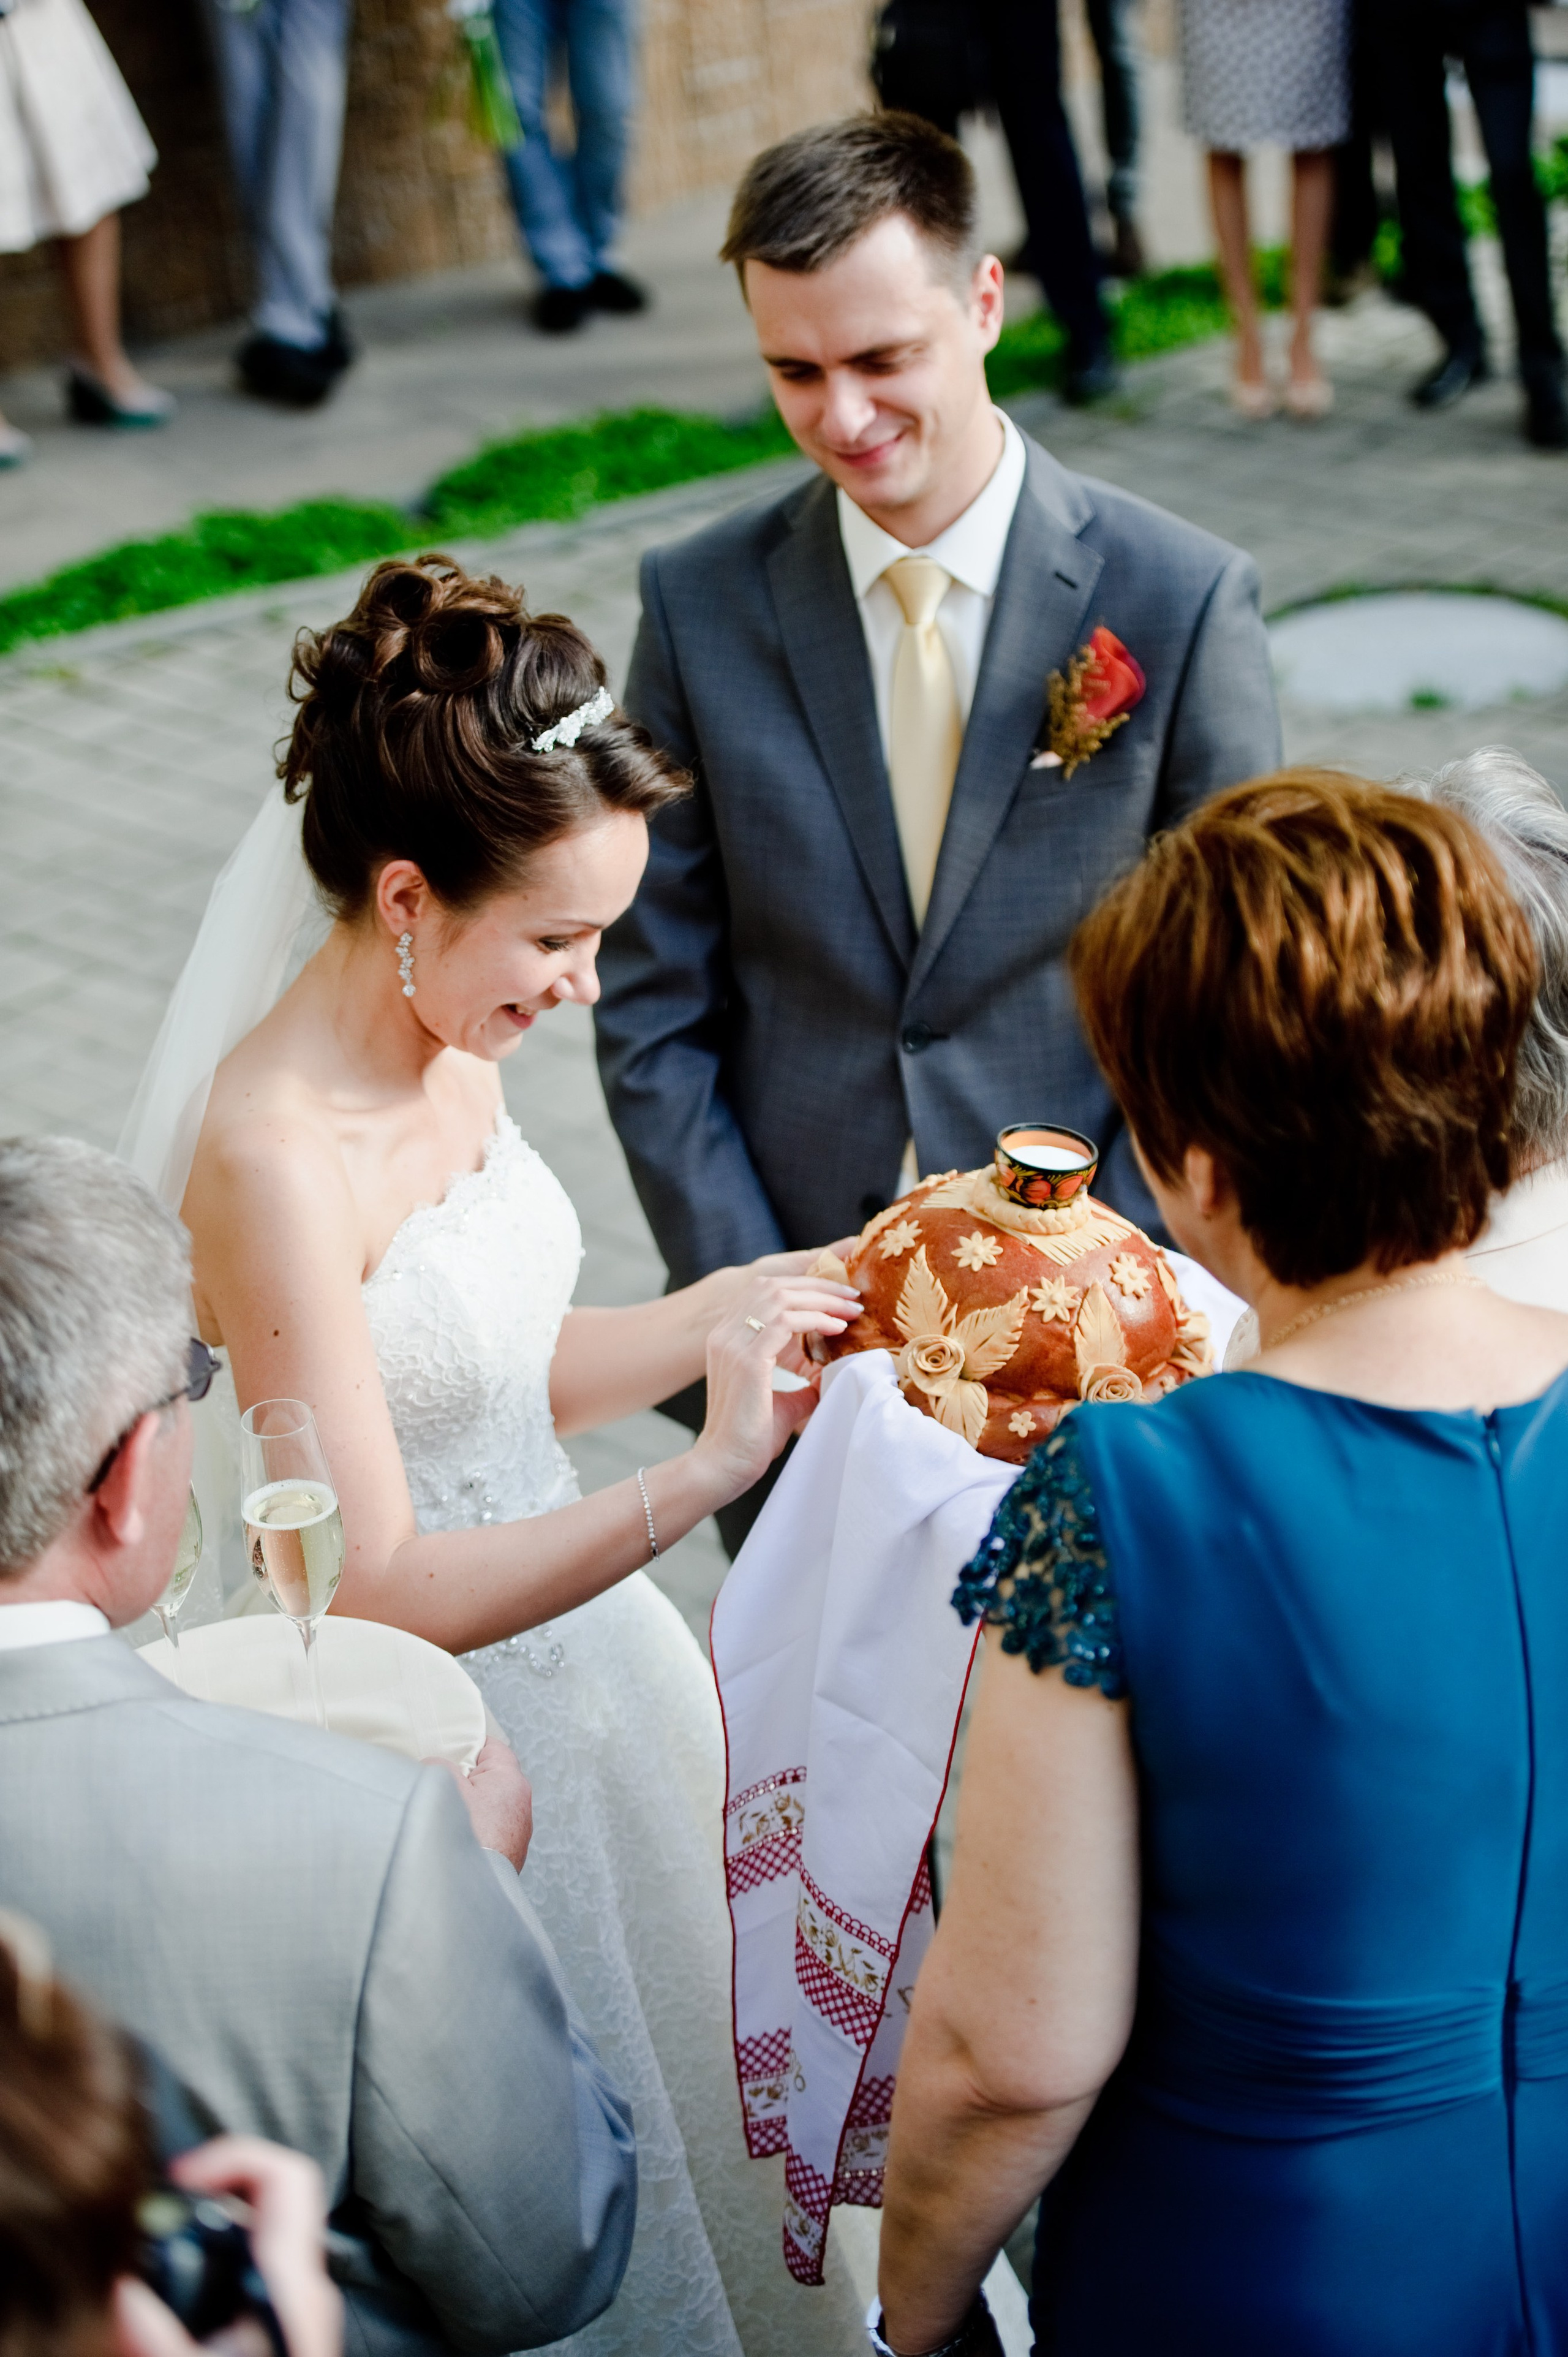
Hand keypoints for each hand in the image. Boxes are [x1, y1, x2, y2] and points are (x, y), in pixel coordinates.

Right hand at [114, 2137, 339, 2356]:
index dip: (233, 2158)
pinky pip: (245, 2281)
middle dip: (200, 2211)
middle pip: (259, 2206)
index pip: (287, 2177)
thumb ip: (160, 2341)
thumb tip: (125, 2294)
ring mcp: (297, 2309)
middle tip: (149, 2236)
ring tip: (151, 2284)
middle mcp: (304, 2287)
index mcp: (294, 2285)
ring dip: (197, 2251)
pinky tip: (172, 2321)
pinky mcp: (282, 2330)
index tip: (178, 2182)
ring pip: (249, 2246)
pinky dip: (207, 2283)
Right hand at [426, 1736, 533, 1870]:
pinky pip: (489, 1829)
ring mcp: (518, 1830)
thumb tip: (435, 1766)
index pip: (491, 1748)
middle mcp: (521, 1802)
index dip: (467, 1746)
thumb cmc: (467, 1835)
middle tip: (441, 1785)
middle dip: (465, 1779)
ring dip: (469, 1808)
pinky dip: (474, 1829)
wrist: (473, 1888)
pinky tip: (457, 1837)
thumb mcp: (446, 1786)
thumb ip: (439, 1766)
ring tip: (448, 1815)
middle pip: (489, 1777)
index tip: (449, 1750)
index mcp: (510, 1779)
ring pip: (488, 1806)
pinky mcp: (510, 1852)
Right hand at [691, 1271, 861, 1503]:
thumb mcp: (784, 1402)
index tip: (840, 1298)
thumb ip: (804, 1384)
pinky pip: (784, 1322)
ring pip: (780, 1297)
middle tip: (851, 1296)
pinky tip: (836, 1329)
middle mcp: (726, 1334)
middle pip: (773, 1285)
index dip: (805, 1288)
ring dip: (821, 1299)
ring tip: (850, 1310)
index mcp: (729, 1338)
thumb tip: (831, 1376)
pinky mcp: (746, 1360)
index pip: (765, 1292)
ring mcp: (733, 1344)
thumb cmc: (750, 1438)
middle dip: (818, 1285)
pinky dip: (815, 1319)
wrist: (724, 1466)